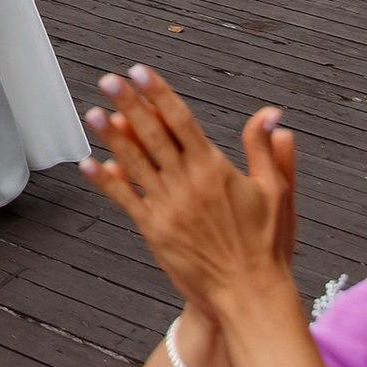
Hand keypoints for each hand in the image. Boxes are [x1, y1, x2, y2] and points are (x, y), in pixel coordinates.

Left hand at [79, 67, 291, 322]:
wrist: (251, 293)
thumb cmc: (267, 245)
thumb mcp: (276, 192)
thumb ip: (266, 150)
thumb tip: (273, 116)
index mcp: (215, 169)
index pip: (181, 121)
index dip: (158, 94)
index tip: (140, 72)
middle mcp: (188, 184)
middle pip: (152, 134)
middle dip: (129, 104)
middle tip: (109, 81)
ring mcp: (168, 206)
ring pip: (134, 162)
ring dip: (112, 136)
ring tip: (93, 113)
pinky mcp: (155, 230)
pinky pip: (125, 199)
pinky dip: (106, 181)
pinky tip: (90, 163)